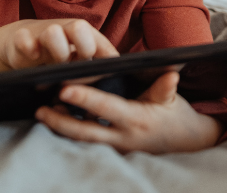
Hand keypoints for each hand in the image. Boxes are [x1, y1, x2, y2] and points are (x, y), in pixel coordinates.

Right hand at [0, 18, 119, 74]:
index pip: (103, 47)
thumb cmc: (59, 56)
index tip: (103, 77)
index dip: (104, 63)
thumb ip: (96, 70)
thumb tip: (116, 81)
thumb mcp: (80, 64)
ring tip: (54, 65)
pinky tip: (33, 55)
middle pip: (80, 29)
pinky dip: (28, 46)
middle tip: (76, 68)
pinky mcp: (21, 38)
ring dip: (56, 49)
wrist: (24, 44)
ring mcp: (43, 33)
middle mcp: (67, 31)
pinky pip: (25, 38)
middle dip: (82, 50)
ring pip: (54, 32)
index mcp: (86, 37)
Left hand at [36, 71, 220, 153]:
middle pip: (85, 131)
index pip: (106, 107)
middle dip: (60, 121)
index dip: (85, 98)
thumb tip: (171, 75)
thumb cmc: (177, 116)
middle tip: (39, 109)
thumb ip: (166, 88)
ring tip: (43, 113)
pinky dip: (72, 133)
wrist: (187, 143)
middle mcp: (123, 137)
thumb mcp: (174, 100)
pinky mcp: (114, 151)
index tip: (64, 88)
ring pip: (83, 140)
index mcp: (137, 119)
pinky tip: (58, 121)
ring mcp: (117, 148)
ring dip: (62, 128)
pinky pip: (89, 143)